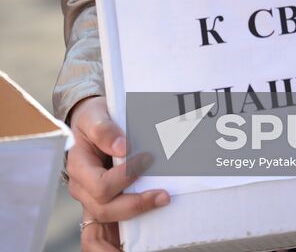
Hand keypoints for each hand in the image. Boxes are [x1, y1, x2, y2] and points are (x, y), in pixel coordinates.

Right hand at [67, 96, 169, 250]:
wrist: (89, 124)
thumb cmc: (92, 118)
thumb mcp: (94, 115)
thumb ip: (104, 130)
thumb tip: (122, 147)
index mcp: (78, 167)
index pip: (100, 185)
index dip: (124, 177)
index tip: (147, 159)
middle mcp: (82, 188)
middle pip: (104, 209)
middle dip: (135, 204)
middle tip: (163, 194)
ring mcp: (92, 198)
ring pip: (109, 219)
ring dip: (136, 217)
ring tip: (162, 204)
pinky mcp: (105, 202)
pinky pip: (110, 227)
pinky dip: (124, 234)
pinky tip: (141, 232)